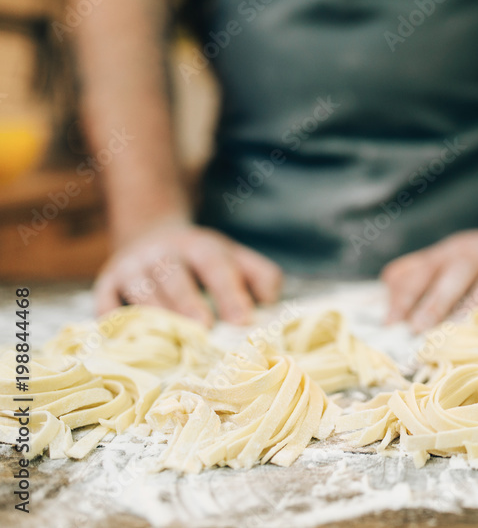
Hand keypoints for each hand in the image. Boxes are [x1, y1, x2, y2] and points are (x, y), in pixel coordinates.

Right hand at [94, 218, 282, 325]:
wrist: (151, 237)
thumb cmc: (204, 262)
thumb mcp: (236, 258)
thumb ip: (261, 277)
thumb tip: (269, 305)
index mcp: (200, 246)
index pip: (215, 264)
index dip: (229, 291)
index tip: (243, 320)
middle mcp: (163, 253)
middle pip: (174, 274)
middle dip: (188, 302)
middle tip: (204, 330)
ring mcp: (132, 267)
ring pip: (141, 289)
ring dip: (155, 315)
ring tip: (170, 344)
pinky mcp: (107, 284)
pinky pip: (106, 304)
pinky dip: (114, 321)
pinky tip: (126, 342)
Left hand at [381, 226, 477, 331]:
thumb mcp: (448, 258)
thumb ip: (415, 273)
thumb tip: (386, 291)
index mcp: (452, 252)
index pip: (424, 270)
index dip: (407, 296)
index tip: (391, 324)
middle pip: (456, 274)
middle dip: (436, 301)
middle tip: (419, 330)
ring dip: (475, 307)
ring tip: (458, 334)